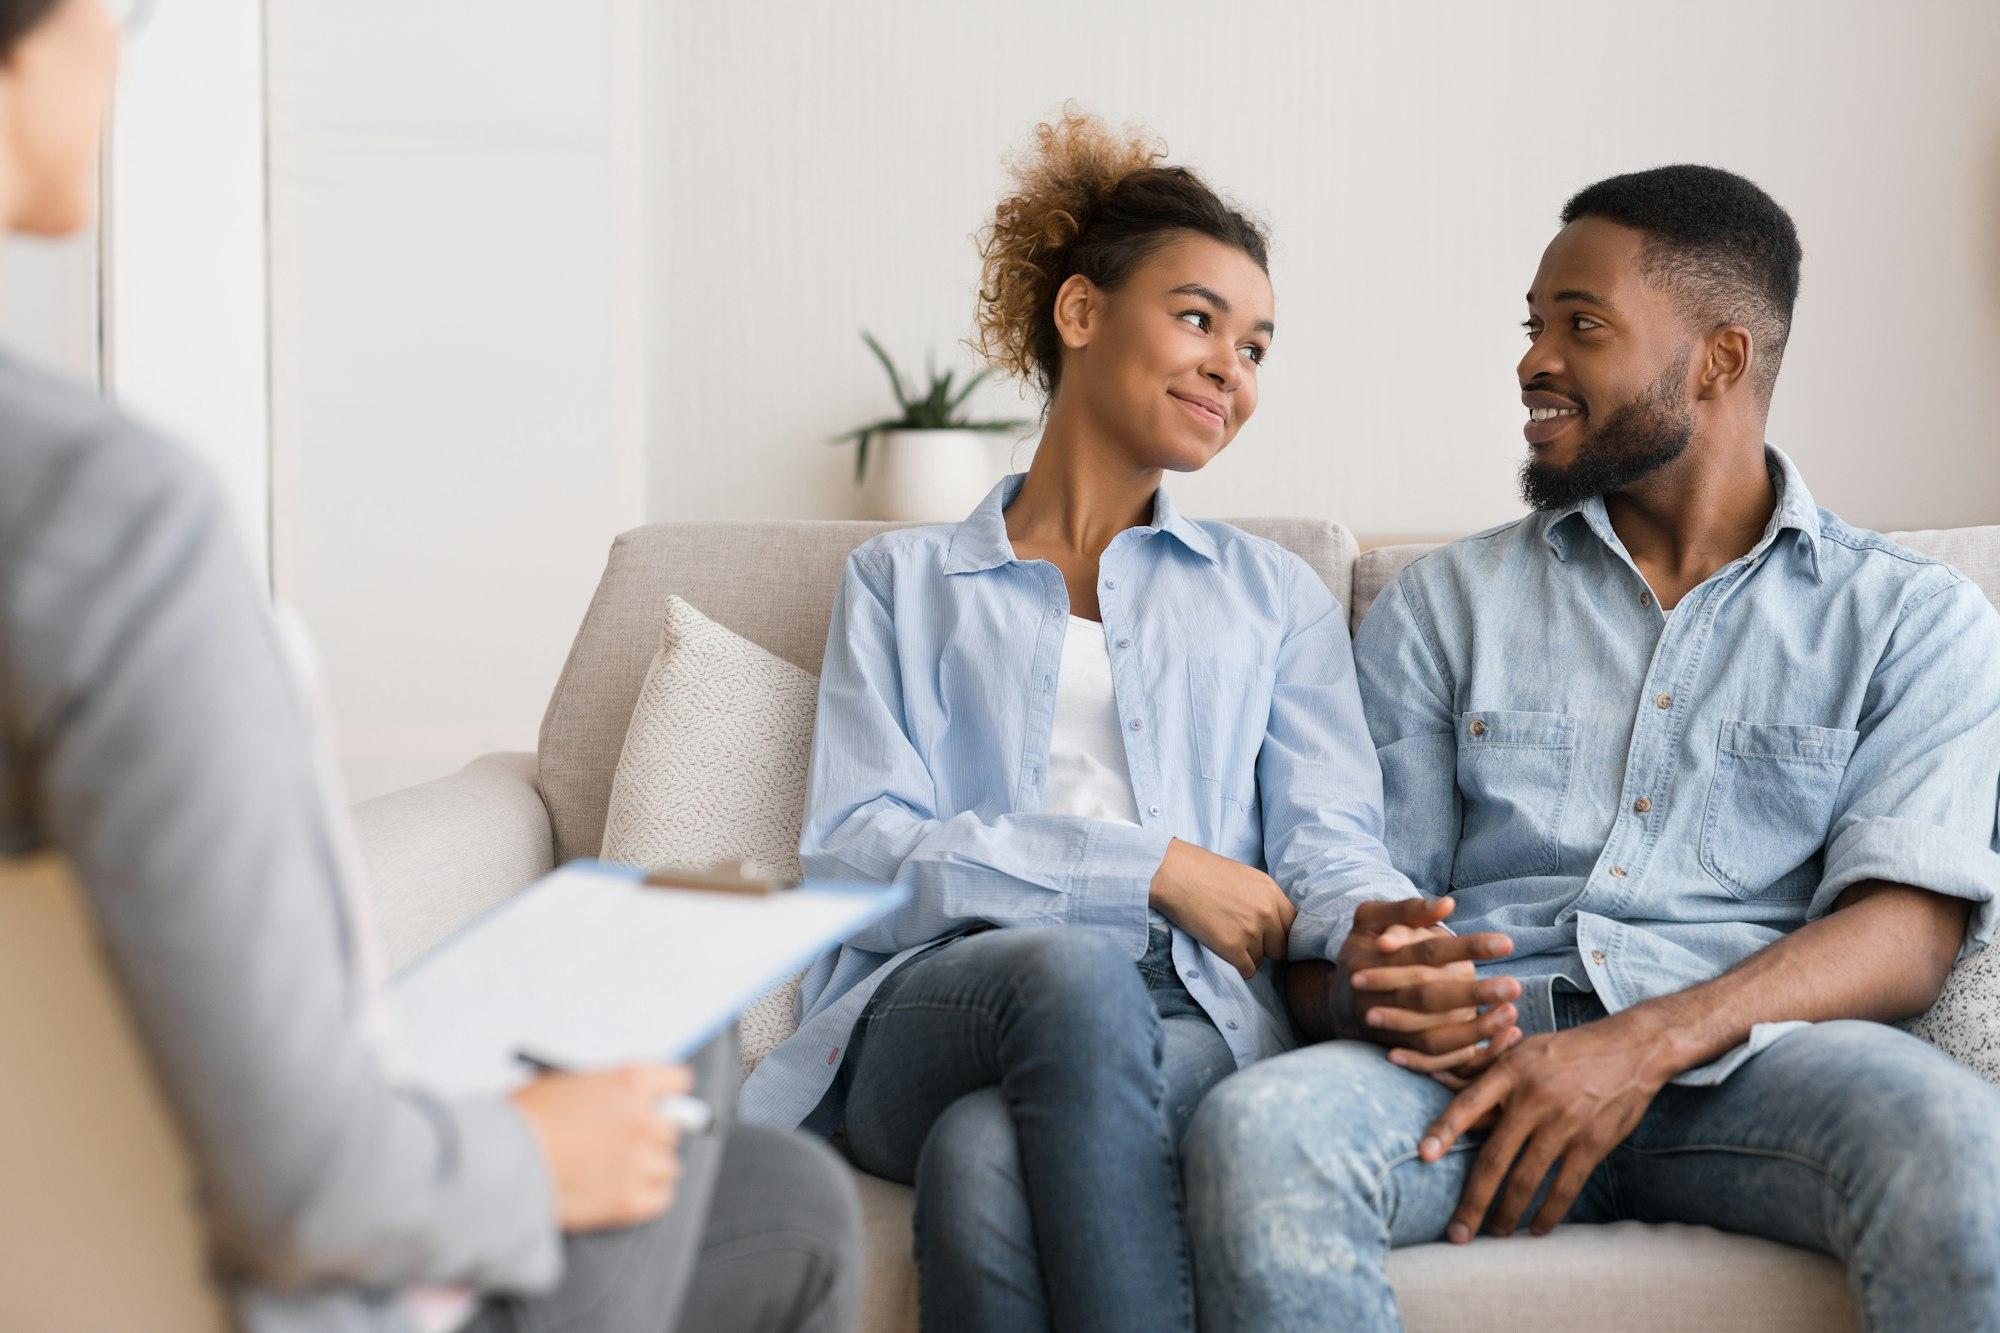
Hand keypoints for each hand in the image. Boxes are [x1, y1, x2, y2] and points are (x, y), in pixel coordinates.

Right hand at [512, 1064, 692, 1231]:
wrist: (499, 1163)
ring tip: (619, 1173)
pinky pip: (660, 1199)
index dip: (669, 1094)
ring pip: (668, 1167)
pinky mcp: (628, 1201)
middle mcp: (642, 1119)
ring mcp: (638, 1161)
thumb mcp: (564, 1085)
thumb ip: (602, 1093)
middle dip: (651, 1136)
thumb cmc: (519, 1121)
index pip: (677, 1081)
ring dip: (649, 1169)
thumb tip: (620, 1105)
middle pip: (672, 1129)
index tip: (662, 1103)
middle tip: (628, 1144)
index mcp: (629, 1082)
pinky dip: (647, 1199)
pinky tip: (624, 1195)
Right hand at [1148, 838, 1296, 978]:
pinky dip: (1237, 966)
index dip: (1283, 934)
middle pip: (1282, 947)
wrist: (1174, 874)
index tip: (1272, 938)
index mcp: (1272, 893)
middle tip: (1246, 940)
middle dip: (1267, 948)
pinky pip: (1247, 970)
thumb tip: (1275, 923)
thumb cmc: (1205, 872)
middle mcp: (1266, 912)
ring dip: (1247, 955)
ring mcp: (1250, 931)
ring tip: (1226, 937)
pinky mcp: (1232, 947)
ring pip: (1262, 959)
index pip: (1295, 926)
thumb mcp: (1247, 877)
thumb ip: (1265, 899)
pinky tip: (1223, 950)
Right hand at [1340, 897, 1522, 1083]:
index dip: (1466, 948)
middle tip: (1514, 987)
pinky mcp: (1395, 1050)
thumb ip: (1408, 910)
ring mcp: (1384, 1028)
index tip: (1507, 943)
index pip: (1426, 953)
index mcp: (1371, 960)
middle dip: (1474, 994)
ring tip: (1510, 1016)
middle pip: (1429, 997)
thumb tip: (1448, 905)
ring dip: (1474, 1030)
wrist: (1339, 997)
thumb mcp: (1371, 919)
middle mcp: (1375, 998)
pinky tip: (1496, 1039)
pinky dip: (1465, 1054)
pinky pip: (1432, 1061)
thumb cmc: (1365, 947)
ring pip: (1431, 1037)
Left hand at [1420, 1009, 1674, 1240]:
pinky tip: (1536, 1229)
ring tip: (1494, 1234)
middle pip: (1494, 1159)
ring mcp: (1565, 1124)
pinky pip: (1565, 1187)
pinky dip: (1548, 1213)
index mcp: (1511, 1072)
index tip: (1423, 1156)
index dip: (1444, 1129)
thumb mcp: (1525, 1052)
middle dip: (1473, 1202)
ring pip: (1526, 1180)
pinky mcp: (1592, 1143)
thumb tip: (1461, 1119)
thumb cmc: (1567, 1051)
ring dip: (1507, 1214)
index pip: (1469, 1104)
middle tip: (1457, 1234)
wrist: (1632, 1049)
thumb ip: (1492, 1083)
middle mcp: (1534, 1099)